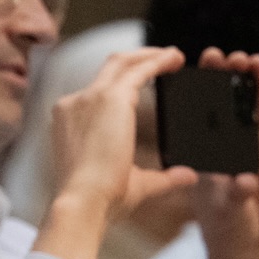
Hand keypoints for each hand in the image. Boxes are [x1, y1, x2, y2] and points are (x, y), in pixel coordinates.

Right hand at [37, 45, 196, 258]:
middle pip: (108, 68)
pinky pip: (138, 70)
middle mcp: (75, 103)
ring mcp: (90, 98)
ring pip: (122, 62)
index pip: (99, 90)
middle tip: (165, 57)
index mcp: (71, 121)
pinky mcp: (110, 98)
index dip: (123, 81)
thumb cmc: (101, 201)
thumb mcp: (136, 184)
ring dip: (150, 56)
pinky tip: (175, 60)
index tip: (144, 79)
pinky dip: (158, 61)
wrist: (84, 203)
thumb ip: (162, 177)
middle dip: (138, 58)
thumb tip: (187, 175)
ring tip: (174, 56)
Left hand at [191, 47, 258, 258]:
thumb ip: (237, 195)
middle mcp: (221, 141)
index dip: (192, 91)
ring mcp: (246, 139)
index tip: (184, 69)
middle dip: (218, 77)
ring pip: (243, 100)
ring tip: (246, 59)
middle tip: (218, 57)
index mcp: (200, 151)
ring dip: (243, 77)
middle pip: (218, 100)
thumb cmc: (228, 228)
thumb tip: (245, 180)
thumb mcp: (228, 211)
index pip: (193, 115)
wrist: (254, 246)